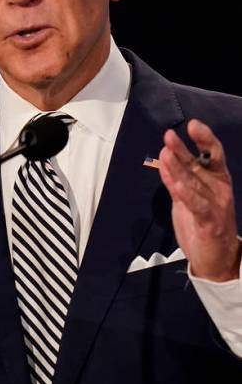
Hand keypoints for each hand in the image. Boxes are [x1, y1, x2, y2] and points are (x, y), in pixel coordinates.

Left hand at [158, 119, 241, 281]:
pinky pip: (196, 204)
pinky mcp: (208, 222)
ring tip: (164, 153)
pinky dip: (185, 193)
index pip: (212, 155)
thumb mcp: (189, 198)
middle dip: (185, 149)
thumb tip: (165, 158)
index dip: (204, 139)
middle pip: (202, 165)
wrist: (217, 258)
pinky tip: (175, 182)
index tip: (192, 124)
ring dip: (178, 168)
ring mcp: (215, 205)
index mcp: (217, 181)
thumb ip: (179, 179)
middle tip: (169, 135)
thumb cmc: (203, 223)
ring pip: (195, 182)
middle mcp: (219, 189)